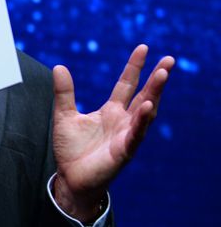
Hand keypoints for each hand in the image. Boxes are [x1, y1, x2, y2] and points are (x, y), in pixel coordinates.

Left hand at [51, 44, 173, 221]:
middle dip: (156, 78)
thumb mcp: (64, 115)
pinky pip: (136, 134)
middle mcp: (123, 121)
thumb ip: (64, 92)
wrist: (70, 178)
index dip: (134, 67)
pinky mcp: (124, 151)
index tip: (144, 48)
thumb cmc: (71, 149)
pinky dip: (142, 120)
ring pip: (145, 112)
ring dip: (154, 94)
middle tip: (168, 60)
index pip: (126, 85)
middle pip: (143, 95)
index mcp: (111, 111)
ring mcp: (126, 135)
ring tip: (162, 75)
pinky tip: (148, 106)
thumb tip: (59, 66)